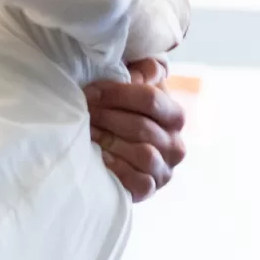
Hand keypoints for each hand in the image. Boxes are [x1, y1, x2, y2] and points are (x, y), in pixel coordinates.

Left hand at [85, 58, 185, 201]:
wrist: (121, 156)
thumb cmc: (126, 115)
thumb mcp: (136, 87)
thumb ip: (145, 70)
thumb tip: (140, 72)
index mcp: (174, 115)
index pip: (151, 99)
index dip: (116, 94)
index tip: (89, 92)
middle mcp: (175, 144)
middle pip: (142, 126)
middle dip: (107, 117)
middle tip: (84, 112)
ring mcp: (165, 169)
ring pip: (143, 153)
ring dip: (111, 141)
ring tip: (89, 133)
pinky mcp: (151, 189)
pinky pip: (139, 182)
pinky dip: (118, 169)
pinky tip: (101, 158)